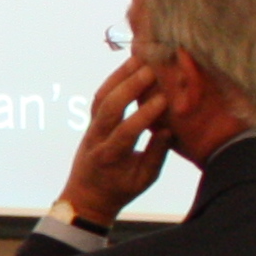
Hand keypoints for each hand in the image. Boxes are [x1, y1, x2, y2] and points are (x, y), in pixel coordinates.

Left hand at [63, 57, 175, 228]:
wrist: (86, 196)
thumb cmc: (120, 191)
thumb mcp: (143, 180)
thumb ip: (155, 154)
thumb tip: (168, 128)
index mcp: (110, 157)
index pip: (125, 132)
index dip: (143, 115)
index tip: (164, 99)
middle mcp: (96, 139)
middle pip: (107, 108)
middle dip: (128, 87)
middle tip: (150, 69)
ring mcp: (90, 128)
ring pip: (100, 98)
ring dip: (118, 76)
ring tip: (139, 58)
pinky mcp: (91, 121)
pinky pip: (99, 97)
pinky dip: (113, 80)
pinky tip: (129, 66)